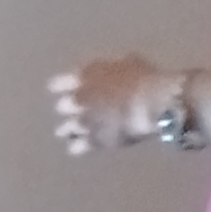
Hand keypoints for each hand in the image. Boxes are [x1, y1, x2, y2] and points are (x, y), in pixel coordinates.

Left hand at [50, 57, 165, 154]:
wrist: (153, 103)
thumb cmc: (145, 78)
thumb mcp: (126, 63)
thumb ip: (108, 71)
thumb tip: (109, 74)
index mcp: (84, 75)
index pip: (57, 83)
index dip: (60, 87)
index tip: (63, 90)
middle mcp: (78, 98)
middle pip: (62, 106)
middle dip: (71, 109)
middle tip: (80, 111)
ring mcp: (83, 121)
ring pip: (64, 129)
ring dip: (71, 129)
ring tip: (75, 133)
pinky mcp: (91, 141)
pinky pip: (75, 147)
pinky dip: (78, 146)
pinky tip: (82, 146)